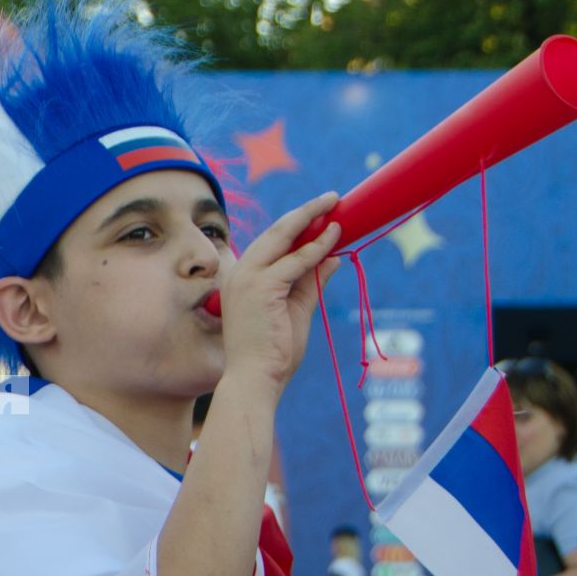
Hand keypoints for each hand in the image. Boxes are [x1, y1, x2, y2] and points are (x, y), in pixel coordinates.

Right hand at [218, 193, 342, 393]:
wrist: (256, 377)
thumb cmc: (273, 351)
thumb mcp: (297, 309)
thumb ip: (312, 282)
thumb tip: (333, 257)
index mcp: (243, 277)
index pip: (272, 242)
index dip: (298, 226)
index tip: (322, 215)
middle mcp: (240, 272)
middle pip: (276, 231)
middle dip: (306, 212)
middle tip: (332, 198)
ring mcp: (248, 278)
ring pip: (284, 236)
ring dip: (312, 219)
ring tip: (336, 206)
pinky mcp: (262, 287)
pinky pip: (296, 260)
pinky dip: (317, 246)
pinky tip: (335, 235)